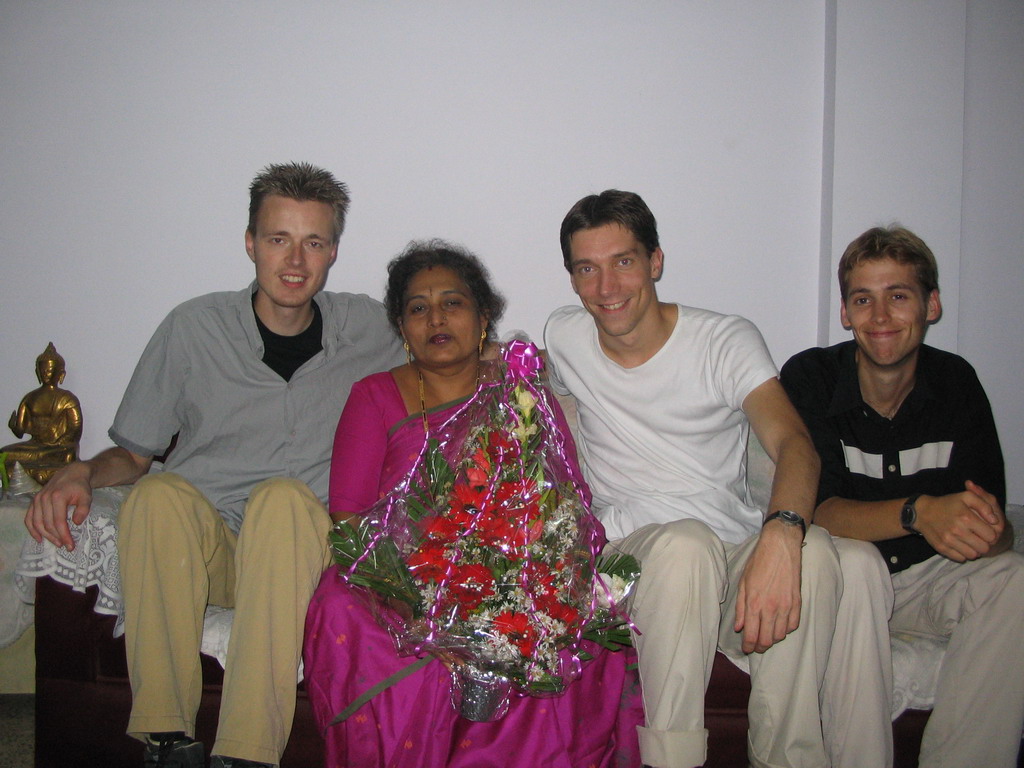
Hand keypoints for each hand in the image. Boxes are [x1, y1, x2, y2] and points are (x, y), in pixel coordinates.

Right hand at [24, 461, 93, 550]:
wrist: (72, 474)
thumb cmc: (80, 487)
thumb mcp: (87, 496)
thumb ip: (83, 509)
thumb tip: (77, 523)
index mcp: (57, 497)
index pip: (59, 521)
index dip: (64, 535)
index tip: (70, 545)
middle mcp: (44, 498)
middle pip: (47, 524)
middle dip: (56, 537)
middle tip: (65, 546)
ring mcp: (37, 500)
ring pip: (37, 523)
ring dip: (45, 535)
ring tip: (56, 543)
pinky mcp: (34, 501)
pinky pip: (29, 518)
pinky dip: (32, 529)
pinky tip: (38, 538)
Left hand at [734, 522, 802, 653]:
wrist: (780, 547)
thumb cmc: (758, 562)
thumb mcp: (743, 582)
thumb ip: (741, 607)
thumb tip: (739, 627)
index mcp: (754, 603)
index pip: (751, 635)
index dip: (748, 646)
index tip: (746, 649)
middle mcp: (770, 608)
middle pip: (767, 640)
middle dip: (760, 646)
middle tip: (756, 645)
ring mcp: (786, 606)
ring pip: (780, 635)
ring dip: (773, 639)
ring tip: (767, 635)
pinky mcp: (797, 603)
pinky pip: (793, 625)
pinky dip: (786, 629)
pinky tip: (780, 625)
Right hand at [915, 481, 1003, 561]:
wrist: (922, 512)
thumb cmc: (948, 504)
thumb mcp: (967, 496)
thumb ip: (985, 505)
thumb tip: (994, 521)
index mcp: (967, 517)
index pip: (992, 536)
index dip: (991, 533)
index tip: (985, 529)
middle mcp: (958, 530)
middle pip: (984, 548)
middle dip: (983, 543)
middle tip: (977, 536)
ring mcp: (949, 541)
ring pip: (973, 555)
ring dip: (973, 549)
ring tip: (969, 540)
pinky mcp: (942, 548)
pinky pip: (960, 558)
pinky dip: (962, 553)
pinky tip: (959, 544)